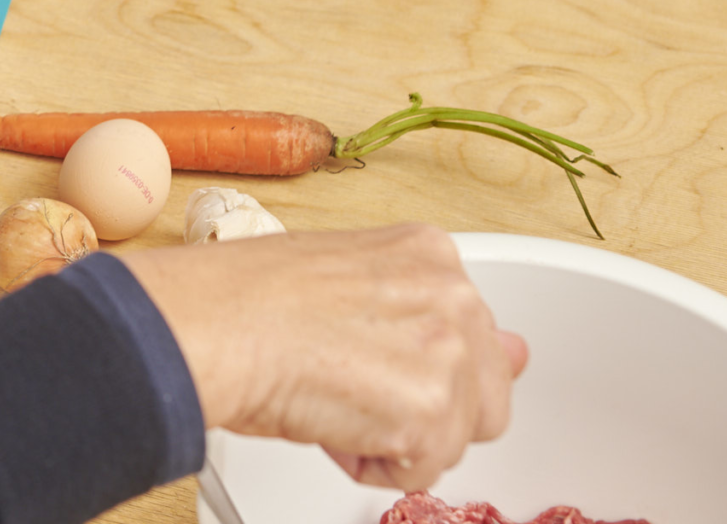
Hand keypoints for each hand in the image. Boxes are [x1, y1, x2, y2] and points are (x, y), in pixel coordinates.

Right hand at [122, 225, 526, 492]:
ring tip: (329, 399)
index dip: (416, 361)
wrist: (209, 325)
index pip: (471, 332)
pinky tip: (327, 421)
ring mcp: (447, 355)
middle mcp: (453, 297)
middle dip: (421, 406)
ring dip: (392, 437)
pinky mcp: (428, 416)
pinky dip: (371, 463)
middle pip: (481, 392)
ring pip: (451, 438)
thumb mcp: (346, 276)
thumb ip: (425, 310)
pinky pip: (418, 472)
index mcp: (429, 254)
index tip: (378, 361)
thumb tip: (516, 352)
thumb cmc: (243, 297)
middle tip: (350, 386)